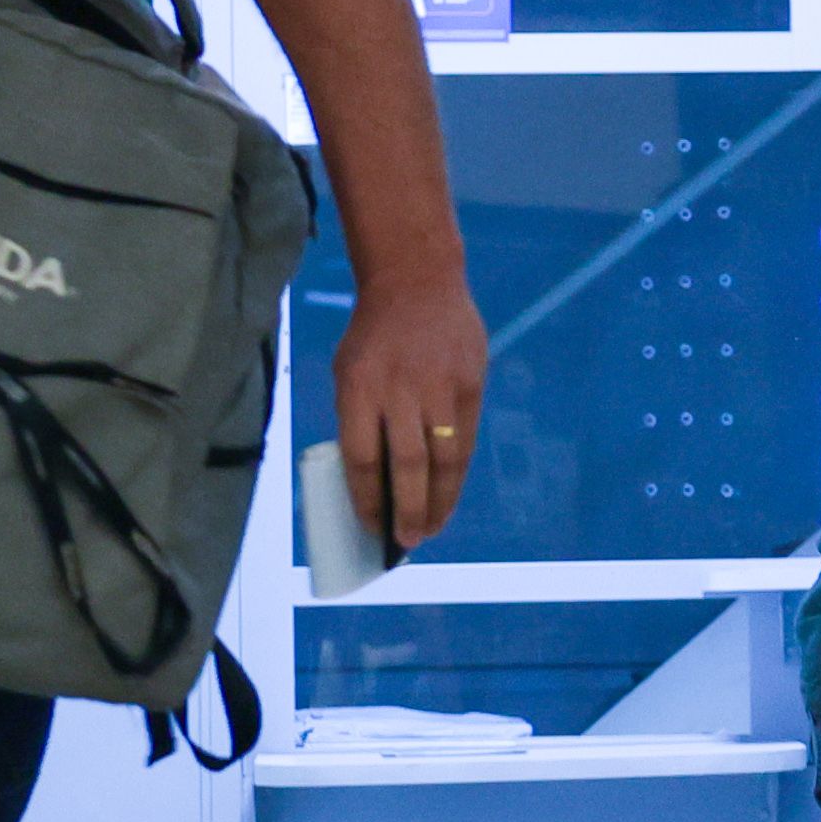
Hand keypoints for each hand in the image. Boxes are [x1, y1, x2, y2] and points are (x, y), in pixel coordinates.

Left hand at [331, 272, 492, 550]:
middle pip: (407, 465)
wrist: (419, 281)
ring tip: (433, 528)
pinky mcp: (471, 383)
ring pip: (443, 458)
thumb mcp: (349, 371)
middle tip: (407, 540)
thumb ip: (360, 419)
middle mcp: (401, 389)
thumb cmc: (374, 336)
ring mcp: (441, 386)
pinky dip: (457, 472)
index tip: (371, 527)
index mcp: (359, 388)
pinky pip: (464, 438)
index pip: (362, 458)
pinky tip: (449, 492)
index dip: (367, 499)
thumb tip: (374, 478)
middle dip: (407, 509)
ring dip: (439, 500)